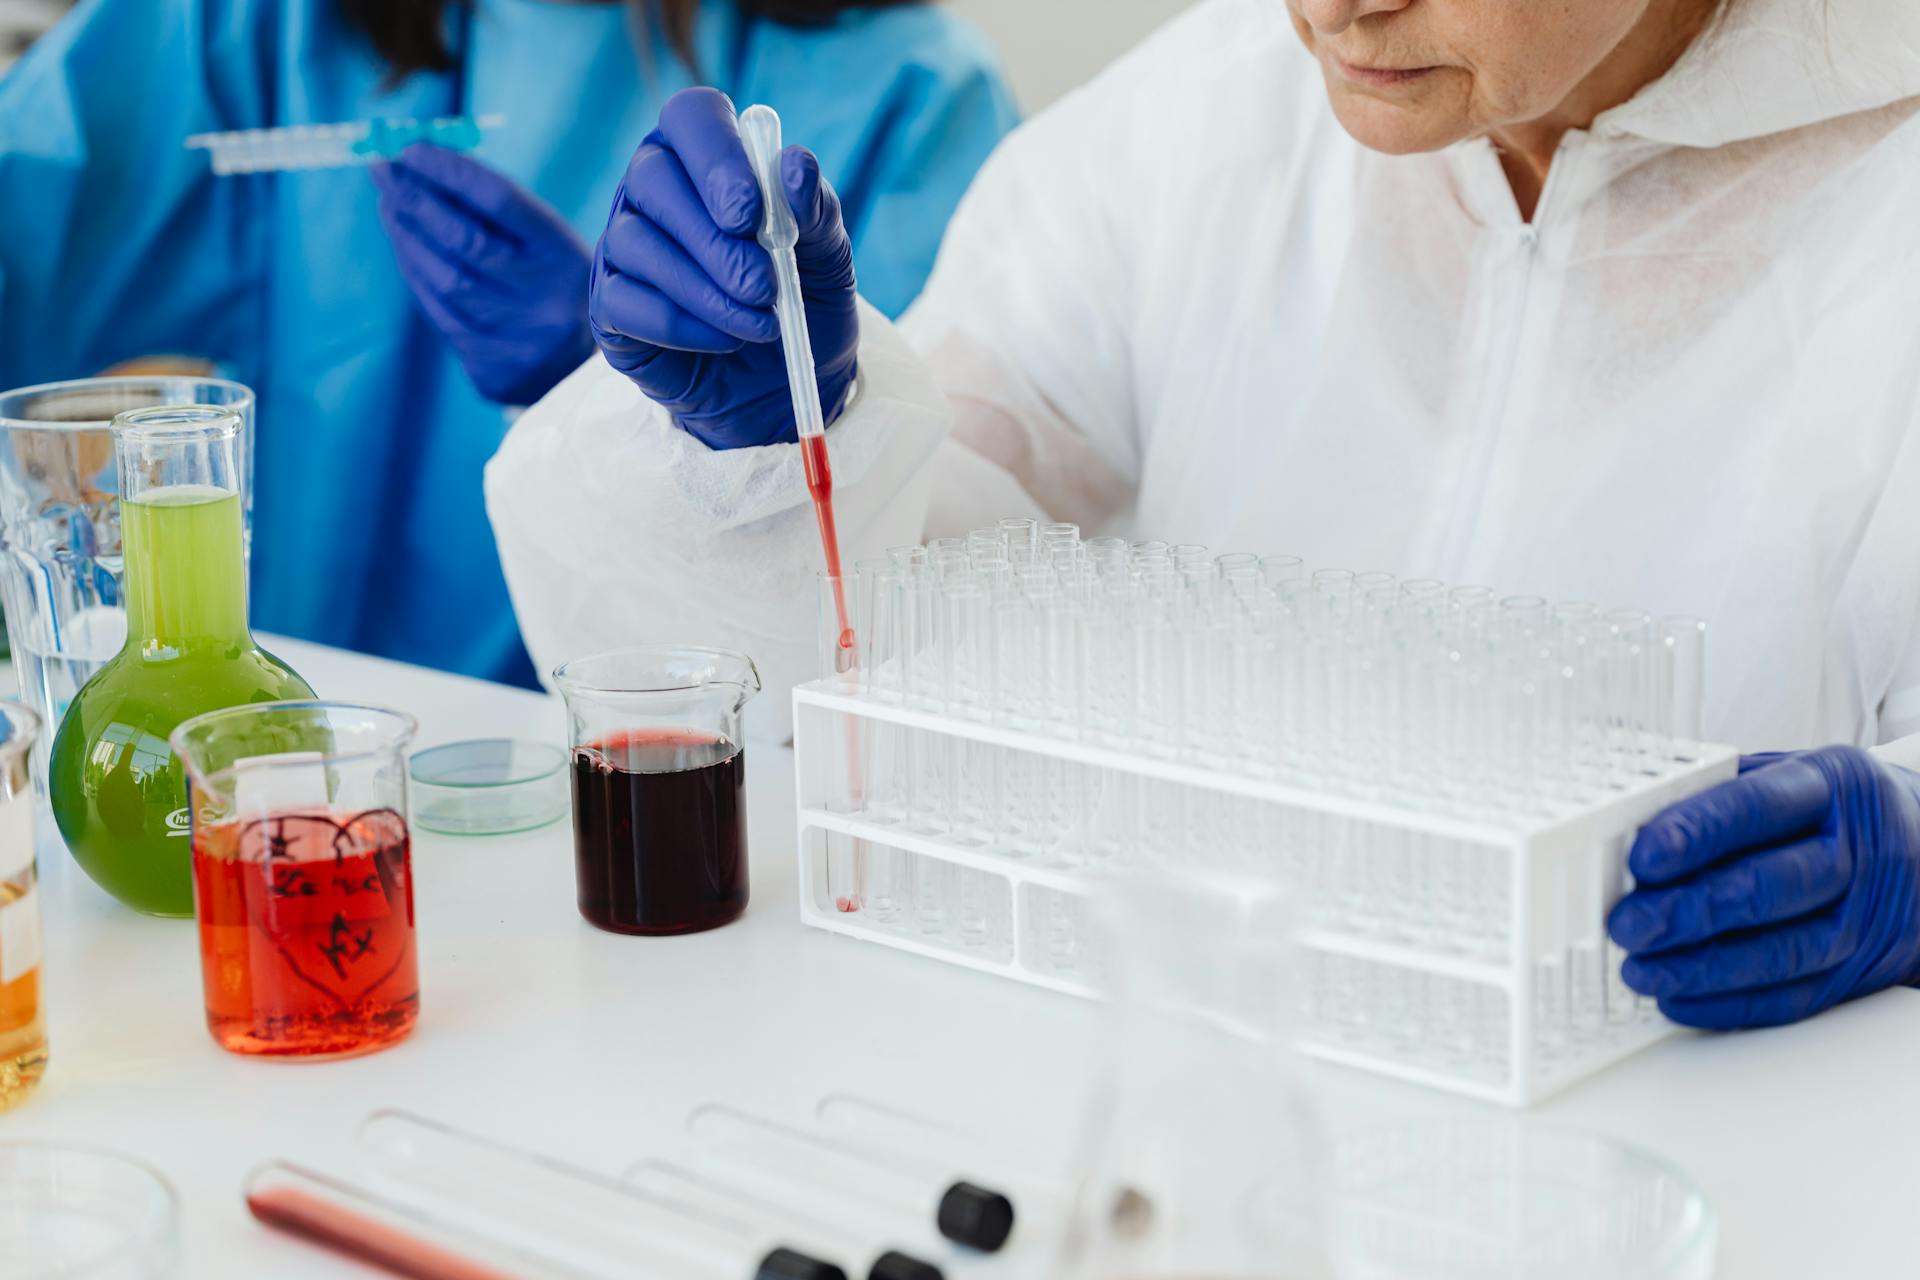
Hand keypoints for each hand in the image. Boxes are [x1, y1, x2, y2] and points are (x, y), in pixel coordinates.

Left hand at [372, 145, 594, 405]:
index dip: (451, 172)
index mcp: (563, 255)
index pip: (501, 202)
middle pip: (466, 240)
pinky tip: (404, 247)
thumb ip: (496, 210)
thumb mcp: (546, 244)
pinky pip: (439, 312)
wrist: (576, 371)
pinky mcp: (491, 365)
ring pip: (445, 277)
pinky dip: (415, 273)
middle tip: (384, 172)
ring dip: (407, 236)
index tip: (412, 150)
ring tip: (388, 204)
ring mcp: (517, 335)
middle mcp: (542, 296)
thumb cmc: (552, 285)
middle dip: (417, 200)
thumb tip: (425, 164)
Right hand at [588, 87, 858, 449]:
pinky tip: (726, 341)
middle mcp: (654, 188)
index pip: (691, 116)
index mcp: (706, 156)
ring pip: (638, 244)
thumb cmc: (803, 301)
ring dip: (707, 290)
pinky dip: (684, 326)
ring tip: (761, 324)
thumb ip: (817, 210)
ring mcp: (623, 244)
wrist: (786, 383)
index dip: (716, 156)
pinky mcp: (610, 304)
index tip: (750, 212)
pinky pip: (627, 303)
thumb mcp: (829, 257)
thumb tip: (794, 167)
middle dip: (713, 240)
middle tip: (764, 285)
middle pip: (653, 178)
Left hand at [1609, 746, 1919, 1028]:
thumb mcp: (1788, 774)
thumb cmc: (1827, 807)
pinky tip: (1678, 998)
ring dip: (1702, 968)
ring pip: (1781, 952)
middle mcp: (1855, 852)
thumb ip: (1718, 792)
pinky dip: (1730, 1004)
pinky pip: (1794, 996)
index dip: (1697, 834)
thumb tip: (1629, 821)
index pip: (1757, 808)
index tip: (1644, 858)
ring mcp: (1863, 917)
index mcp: (1829, 787)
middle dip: (1689, 911)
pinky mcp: (1860, 970)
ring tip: (1641, 970)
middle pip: (1769, 887)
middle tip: (1628, 924)